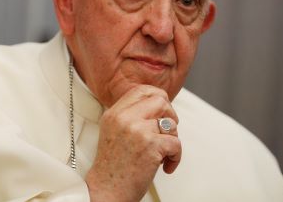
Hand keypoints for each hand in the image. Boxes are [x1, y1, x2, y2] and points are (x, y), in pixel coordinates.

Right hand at [85, 85, 180, 201]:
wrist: (106, 192)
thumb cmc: (113, 167)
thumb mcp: (114, 132)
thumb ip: (130, 115)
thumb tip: (159, 104)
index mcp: (115, 113)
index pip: (142, 90)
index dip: (158, 96)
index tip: (163, 110)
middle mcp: (125, 118)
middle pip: (160, 100)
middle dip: (171, 115)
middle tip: (167, 132)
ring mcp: (137, 131)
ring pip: (171, 123)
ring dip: (173, 139)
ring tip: (163, 153)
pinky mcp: (150, 146)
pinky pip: (176, 143)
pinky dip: (176, 157)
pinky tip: (166, 166)